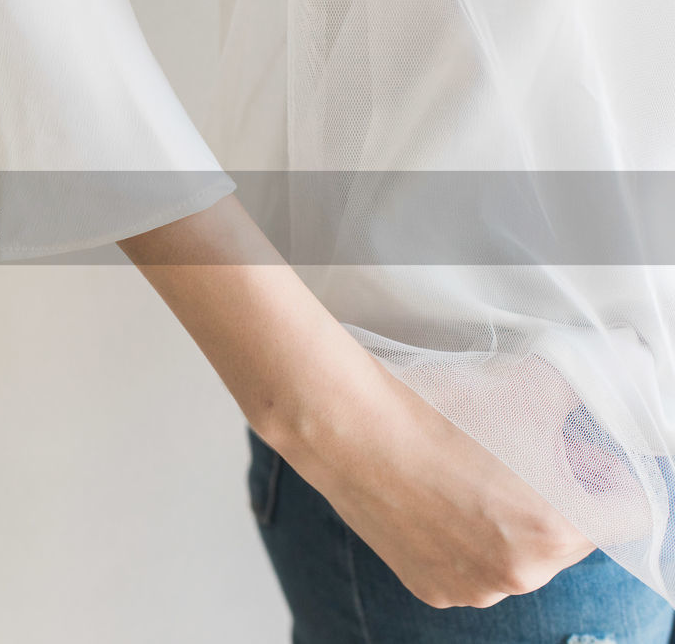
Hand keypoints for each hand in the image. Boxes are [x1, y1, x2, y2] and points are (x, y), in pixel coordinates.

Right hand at [272, 354, 642, 608]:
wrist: (350, 428)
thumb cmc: (438, 407)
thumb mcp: (532, 387)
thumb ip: (588, 398)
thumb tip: (613, 389)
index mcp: (557, 531)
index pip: (628, 513)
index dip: (606, 474)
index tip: (576, 452)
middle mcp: (520, 574)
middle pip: (571, 538)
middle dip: (555, 500)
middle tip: (514, 456)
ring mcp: (473, 589)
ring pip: (518, 557)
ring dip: (507, 524)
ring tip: (466, 476)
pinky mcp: (432, 590)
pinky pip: (470, 569)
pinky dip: (463, 540)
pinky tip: (436, 499)